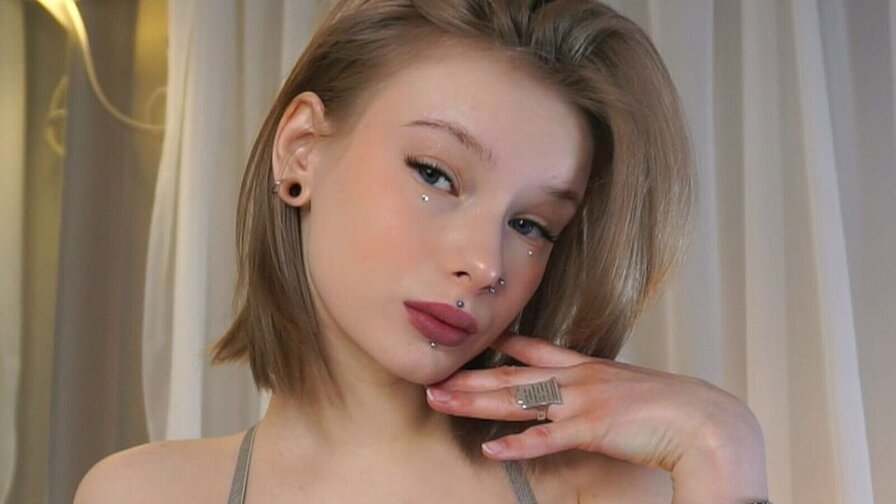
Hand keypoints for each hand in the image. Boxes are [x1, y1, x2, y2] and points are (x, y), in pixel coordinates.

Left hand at [425, 330, 763, 475]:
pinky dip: (517, 445)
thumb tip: (594, 396)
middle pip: (511, 376)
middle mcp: (577, 378)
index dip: (503, 347)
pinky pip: (546, 439)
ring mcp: (581, 401)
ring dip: (476, 402)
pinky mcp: (591, 428)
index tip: (475, 342)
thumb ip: (604, 389)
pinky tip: (490, 449)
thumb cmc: (674, 407)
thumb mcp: (631, 387)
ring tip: (441, 400)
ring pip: (517, 400)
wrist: (704, 420)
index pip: (536, 351)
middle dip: (470, 378)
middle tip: (434, 378)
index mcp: (587, 367)